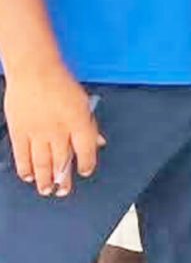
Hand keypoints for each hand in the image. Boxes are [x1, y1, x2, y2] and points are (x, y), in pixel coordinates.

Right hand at [6, 62, 100, 196]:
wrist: (34, 71)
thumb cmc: (61, 83)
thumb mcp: (84, 102)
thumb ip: (90, 125)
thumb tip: (99, 142)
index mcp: (79, 122)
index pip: (86, 150)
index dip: (86, 164)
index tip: (84, 172)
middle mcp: (59, 130)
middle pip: (62, 161)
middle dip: (62, 178)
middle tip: (63, 191)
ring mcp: (37, 132)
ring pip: (41, 162)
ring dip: (44, 179)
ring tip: (46, 190)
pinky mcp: (19, 131)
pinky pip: (22, 154)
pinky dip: (24, 167)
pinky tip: (27, 176)